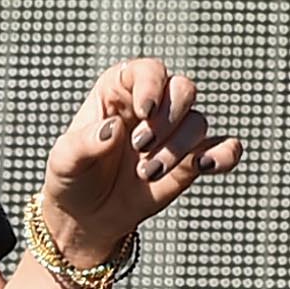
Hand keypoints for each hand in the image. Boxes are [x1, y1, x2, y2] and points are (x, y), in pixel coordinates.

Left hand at [35, 58, 244, 264]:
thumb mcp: (64, 160)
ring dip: (178, 148)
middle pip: (182, 89)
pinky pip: (222, 149)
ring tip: (148, 173)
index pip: (147, 71)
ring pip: (198, 122)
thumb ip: (84, 142)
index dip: (152, 85)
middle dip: (168, 119)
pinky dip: (225, 154)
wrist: (87, 217)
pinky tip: (207, 165)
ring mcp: (173, 134)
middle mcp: (152, 108)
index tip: (145, 111)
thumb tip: (113, 128)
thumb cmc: (73, 178)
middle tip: (140, 147)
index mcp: (118, 92)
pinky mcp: (191, 162)